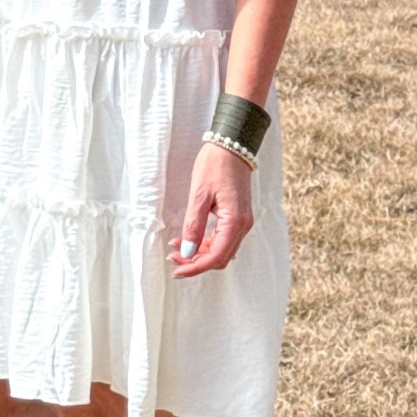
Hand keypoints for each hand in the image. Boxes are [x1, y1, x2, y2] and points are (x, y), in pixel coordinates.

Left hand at [168, 141, 253, 278]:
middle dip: (196, 262)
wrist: (231, 145)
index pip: (215, 257)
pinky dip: (207, 243)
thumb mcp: (199, 194)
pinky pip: (224, 239)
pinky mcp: (238, 216)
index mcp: (235, 221)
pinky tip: (190, 238)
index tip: (176, 270)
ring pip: (222, 250)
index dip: (195, 267)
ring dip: (200, 254)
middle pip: (220, 258)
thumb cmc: (215, 165)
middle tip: (173, 257)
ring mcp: (242, 221)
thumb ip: (194, 226)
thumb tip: (187, 252)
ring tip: (177, 248)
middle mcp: (243, 225)